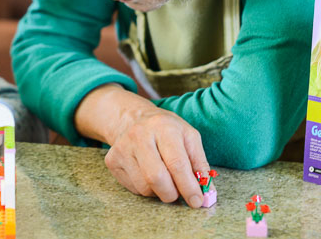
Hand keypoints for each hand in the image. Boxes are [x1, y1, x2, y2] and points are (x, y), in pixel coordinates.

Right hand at [75, 84, 209, 207]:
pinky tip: (148, 173)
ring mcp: (123, 148)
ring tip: (163, 177)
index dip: (188, 186)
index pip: (177, 163)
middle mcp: (139, 135)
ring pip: (145, 187)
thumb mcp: (188, 136)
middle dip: (172, 194)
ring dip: (160, 191)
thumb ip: (200, 163)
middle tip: (179, 194)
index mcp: (163, 127)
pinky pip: (134, 188)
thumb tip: (208, 192)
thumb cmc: (166, 130)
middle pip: (156, 178)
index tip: (197, 201)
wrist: (132, 118)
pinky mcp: (112, 160)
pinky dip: (146, 188)